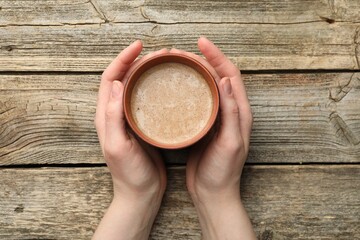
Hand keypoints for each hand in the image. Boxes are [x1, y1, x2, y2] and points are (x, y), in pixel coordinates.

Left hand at [93, 41, 166, 239]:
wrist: (141, 194)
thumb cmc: (129, 174)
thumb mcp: (117, 146)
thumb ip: (112, 116)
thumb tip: (115, 83)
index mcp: (106, 116)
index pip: (109, 78)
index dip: (122, 59)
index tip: (139, 46)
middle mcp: (115, 114)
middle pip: (123, 79)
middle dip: (137, 61)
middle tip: (159, 53)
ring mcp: (130, 119)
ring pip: (135, 88)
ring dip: (147, 72)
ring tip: (165, 63)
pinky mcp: (143, 126)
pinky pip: (147, 101)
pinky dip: (155, 89)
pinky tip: (169, 87)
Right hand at [171, 37, 254, 238]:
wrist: (213, 194)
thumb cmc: (223, 173)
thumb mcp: (230, 143)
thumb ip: (231, 113)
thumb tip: (227, 80)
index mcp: (240, 113)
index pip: (231, 75)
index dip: (218, 56)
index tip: (201, 43)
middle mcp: (230, 112)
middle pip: (219, 76)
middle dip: (204, 59)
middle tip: (183, 52)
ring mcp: (216, 118)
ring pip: (208, 87)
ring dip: (196, 72)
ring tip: (178, 63)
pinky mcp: (204, 126)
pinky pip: (198, 101)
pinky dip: (189, 89)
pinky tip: (176, 88)